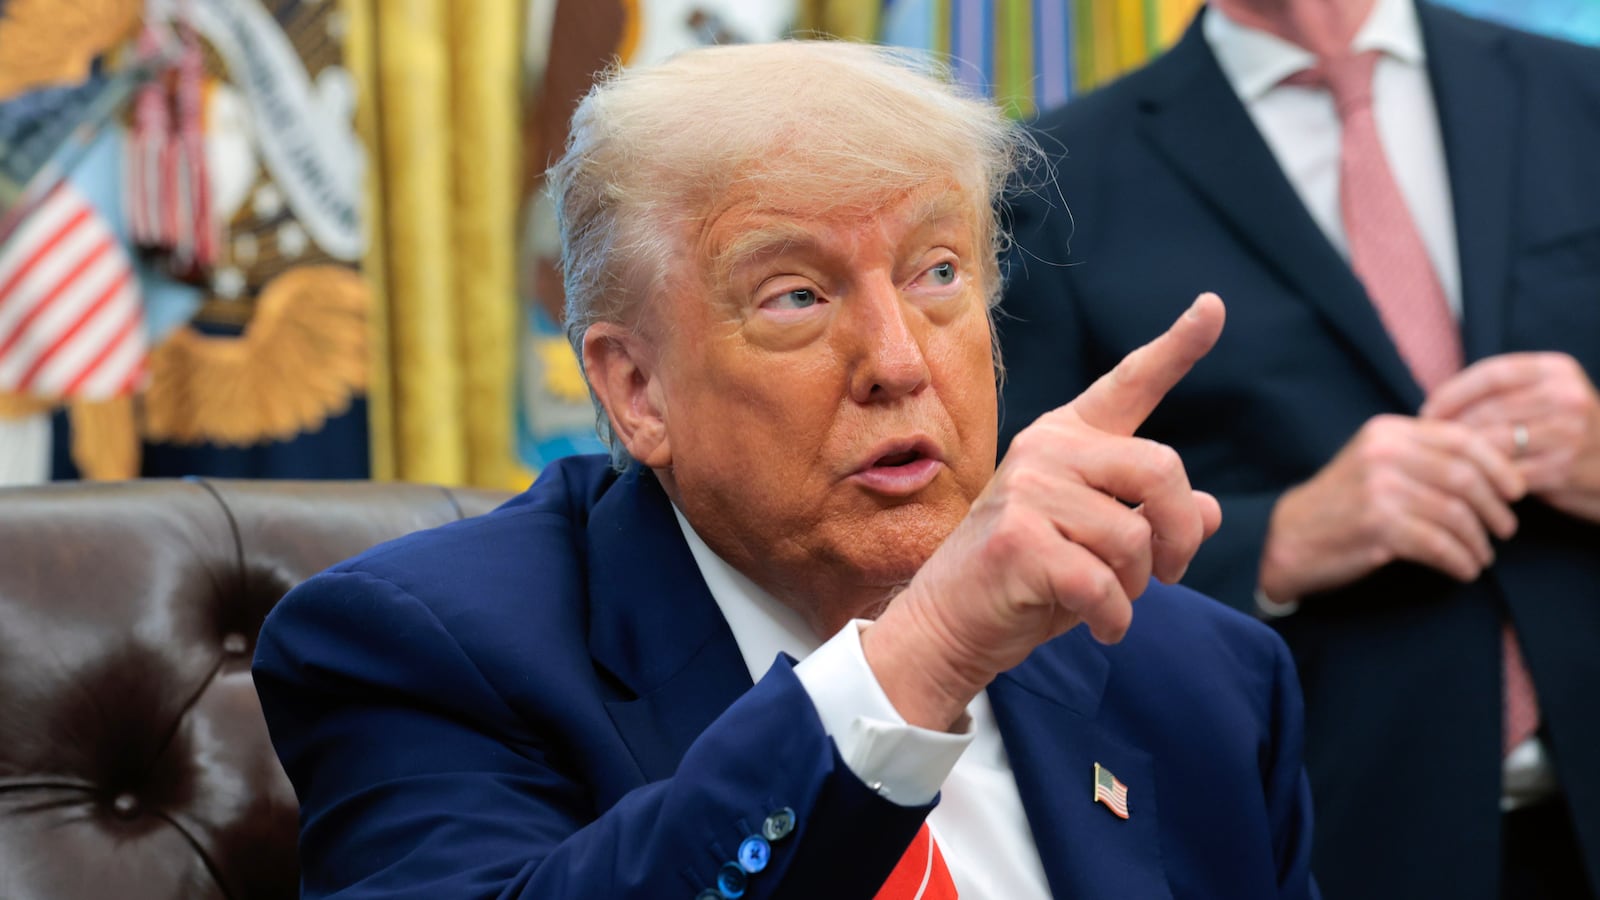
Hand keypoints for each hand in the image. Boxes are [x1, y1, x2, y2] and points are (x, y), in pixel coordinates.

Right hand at [863, 293, 1225, 730]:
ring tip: (1108, 600)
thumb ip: (1149, 518)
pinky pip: (1104, 584)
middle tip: (1171, 573)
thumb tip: (1208, 511)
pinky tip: (1101, 627)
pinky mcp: (1019, 541)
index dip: (1178, 347)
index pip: (1129, 384)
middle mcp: (1045, 450)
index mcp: (1066, 438)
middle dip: (1179, 534)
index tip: (1212, 306)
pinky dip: (1115, 619)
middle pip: (1161, 471)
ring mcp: (1028, 492)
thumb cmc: (1027, 580)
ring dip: (1137, 587)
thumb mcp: (1098, 543)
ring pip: (1135, 539)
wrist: (951, 622)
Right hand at [1258, 414, 1524, 603]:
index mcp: (1387, 431)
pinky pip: (1438, 545)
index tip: (1515, 492)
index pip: (1461, 439)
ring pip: (1455, 513)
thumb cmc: (1341, 504)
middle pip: (1465, 476)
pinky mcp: (1376, 526)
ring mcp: (1378, 489)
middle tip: (1505, 529)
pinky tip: (1462, 570)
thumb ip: (1421, 455)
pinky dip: (1459, 561)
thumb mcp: (1376, 462)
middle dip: (1494, 508)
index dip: (1499, 466)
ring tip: (1481, 556)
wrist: (1288, 537)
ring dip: (1478, 541)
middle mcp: (1383, 453)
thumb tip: (1494, 463)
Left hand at [1421, 352, 1599, 522]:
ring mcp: (1568, 432)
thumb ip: (1503, 392)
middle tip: (1425, 443)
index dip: (1451, 393)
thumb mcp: (1545, 397)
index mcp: (1556, 370)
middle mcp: (1566, 396)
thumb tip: (1435, 403)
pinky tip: (1466, 483)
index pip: (1491, 374)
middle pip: (1487, 409)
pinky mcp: (1564, 468)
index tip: (1425, 412)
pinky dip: (1481, 478)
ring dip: (1460, 454)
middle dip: (1449, 427)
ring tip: (1440, 461)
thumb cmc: (1565, 431)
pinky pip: (1506, 472)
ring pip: (1493, 441)